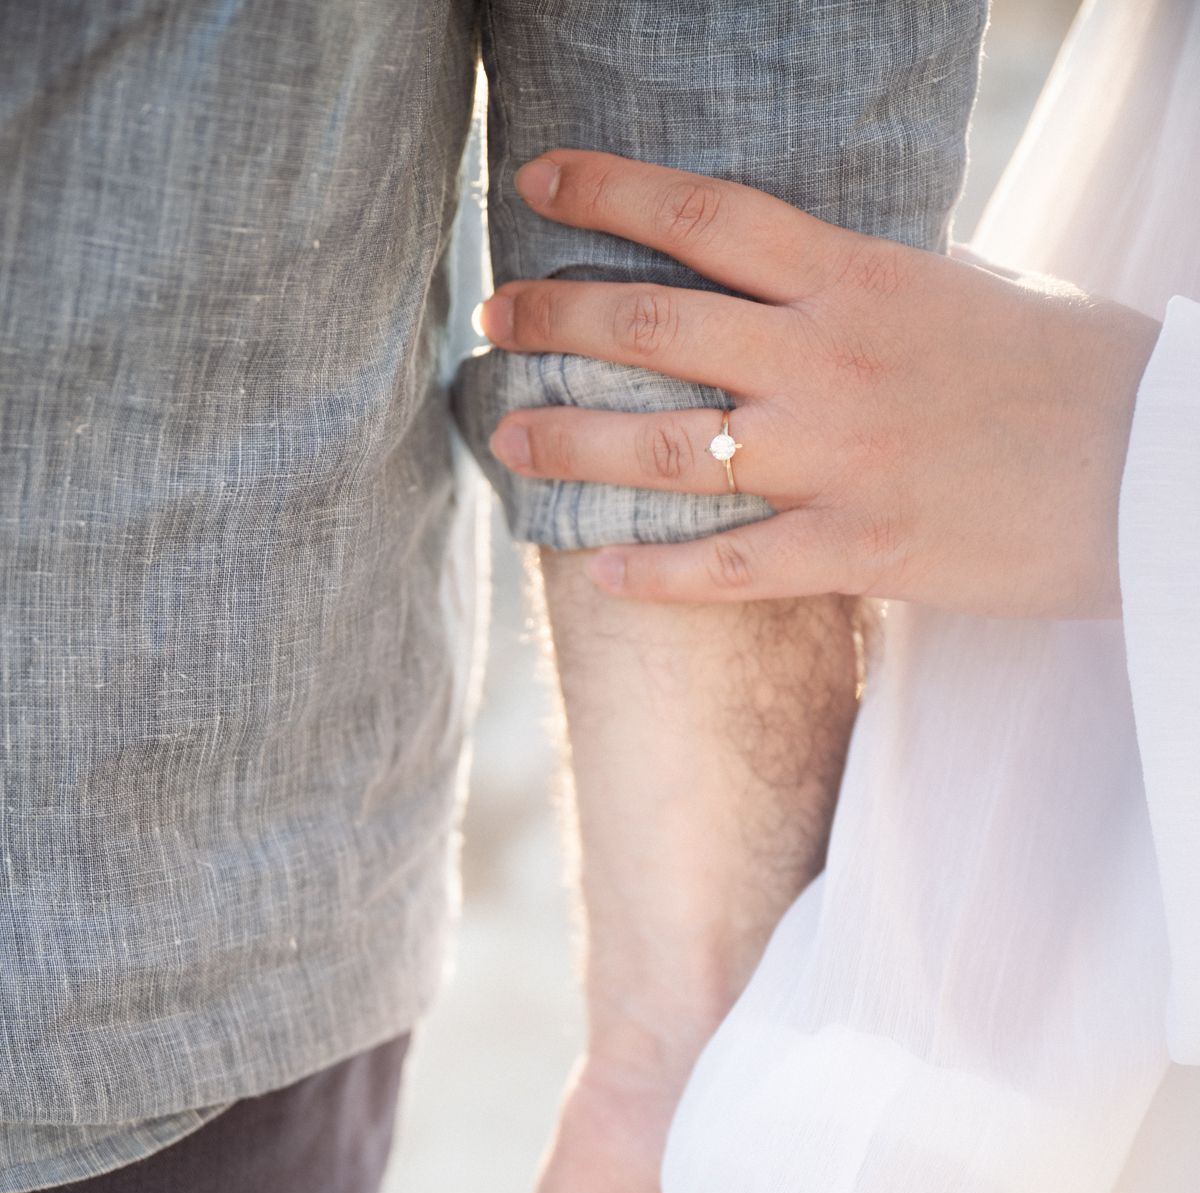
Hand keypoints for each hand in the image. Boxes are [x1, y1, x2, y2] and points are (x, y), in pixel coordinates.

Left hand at [482, 149, 1159, 619]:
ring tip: (508, 440)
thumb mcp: (952, 293)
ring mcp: (839, 460)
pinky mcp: (861, 552)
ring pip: (671, 450)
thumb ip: (851, 290)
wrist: (1150, 466)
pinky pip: (730, 567)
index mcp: (857, 279)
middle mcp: (830, 361)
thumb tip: (772, 286)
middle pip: (656, 327)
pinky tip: (597, 573)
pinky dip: (656, 574)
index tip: (535, 181)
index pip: (704, 218)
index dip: (607, 192)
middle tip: (492, 320)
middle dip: (555, 318)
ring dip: (574, 443)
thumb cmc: (1057, 371)